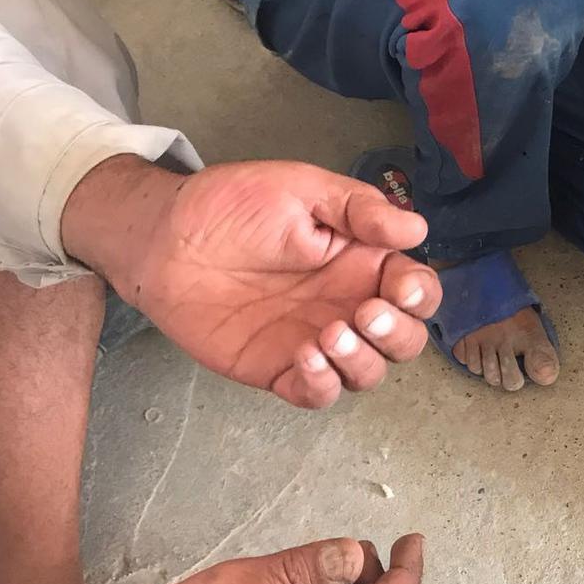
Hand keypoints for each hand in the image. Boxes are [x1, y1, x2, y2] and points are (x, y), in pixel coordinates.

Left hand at [63, 156, 443, 408]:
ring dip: (362, 361)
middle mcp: (349, 307)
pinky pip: (319, 394)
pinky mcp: (281, 370)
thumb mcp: (303, 190)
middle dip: (395, 334)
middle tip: (364, 314)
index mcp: (364, 264)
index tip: (398, 286)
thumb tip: (417, 230)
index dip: (419, 296)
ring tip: (328, 335)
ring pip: (369, 374)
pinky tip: (305, 358)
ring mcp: (317, 342)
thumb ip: (360, 209)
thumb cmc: (232, 206)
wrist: (164, 238)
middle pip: (403, 340)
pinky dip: (323, 385)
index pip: (416, 292)